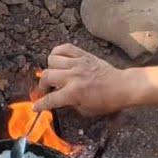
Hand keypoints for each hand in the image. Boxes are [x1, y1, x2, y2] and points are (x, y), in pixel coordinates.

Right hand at [33, 44, 157, 115]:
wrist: (121, 86)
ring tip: (54, 74)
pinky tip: (59, 60)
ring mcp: (77, 63)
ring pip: (52, 60)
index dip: (40, 104)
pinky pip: (64, 48)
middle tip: (46, 90)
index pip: (50, 99)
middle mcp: (73, 76)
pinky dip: (57, 52)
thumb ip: (69, 104)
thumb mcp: (85, 110)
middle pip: (46, 76)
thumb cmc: (106, 101)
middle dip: (43, 86)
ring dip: (50, 68)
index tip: (35, 106)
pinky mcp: (83, 55)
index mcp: (73, 93)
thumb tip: (58, 99)